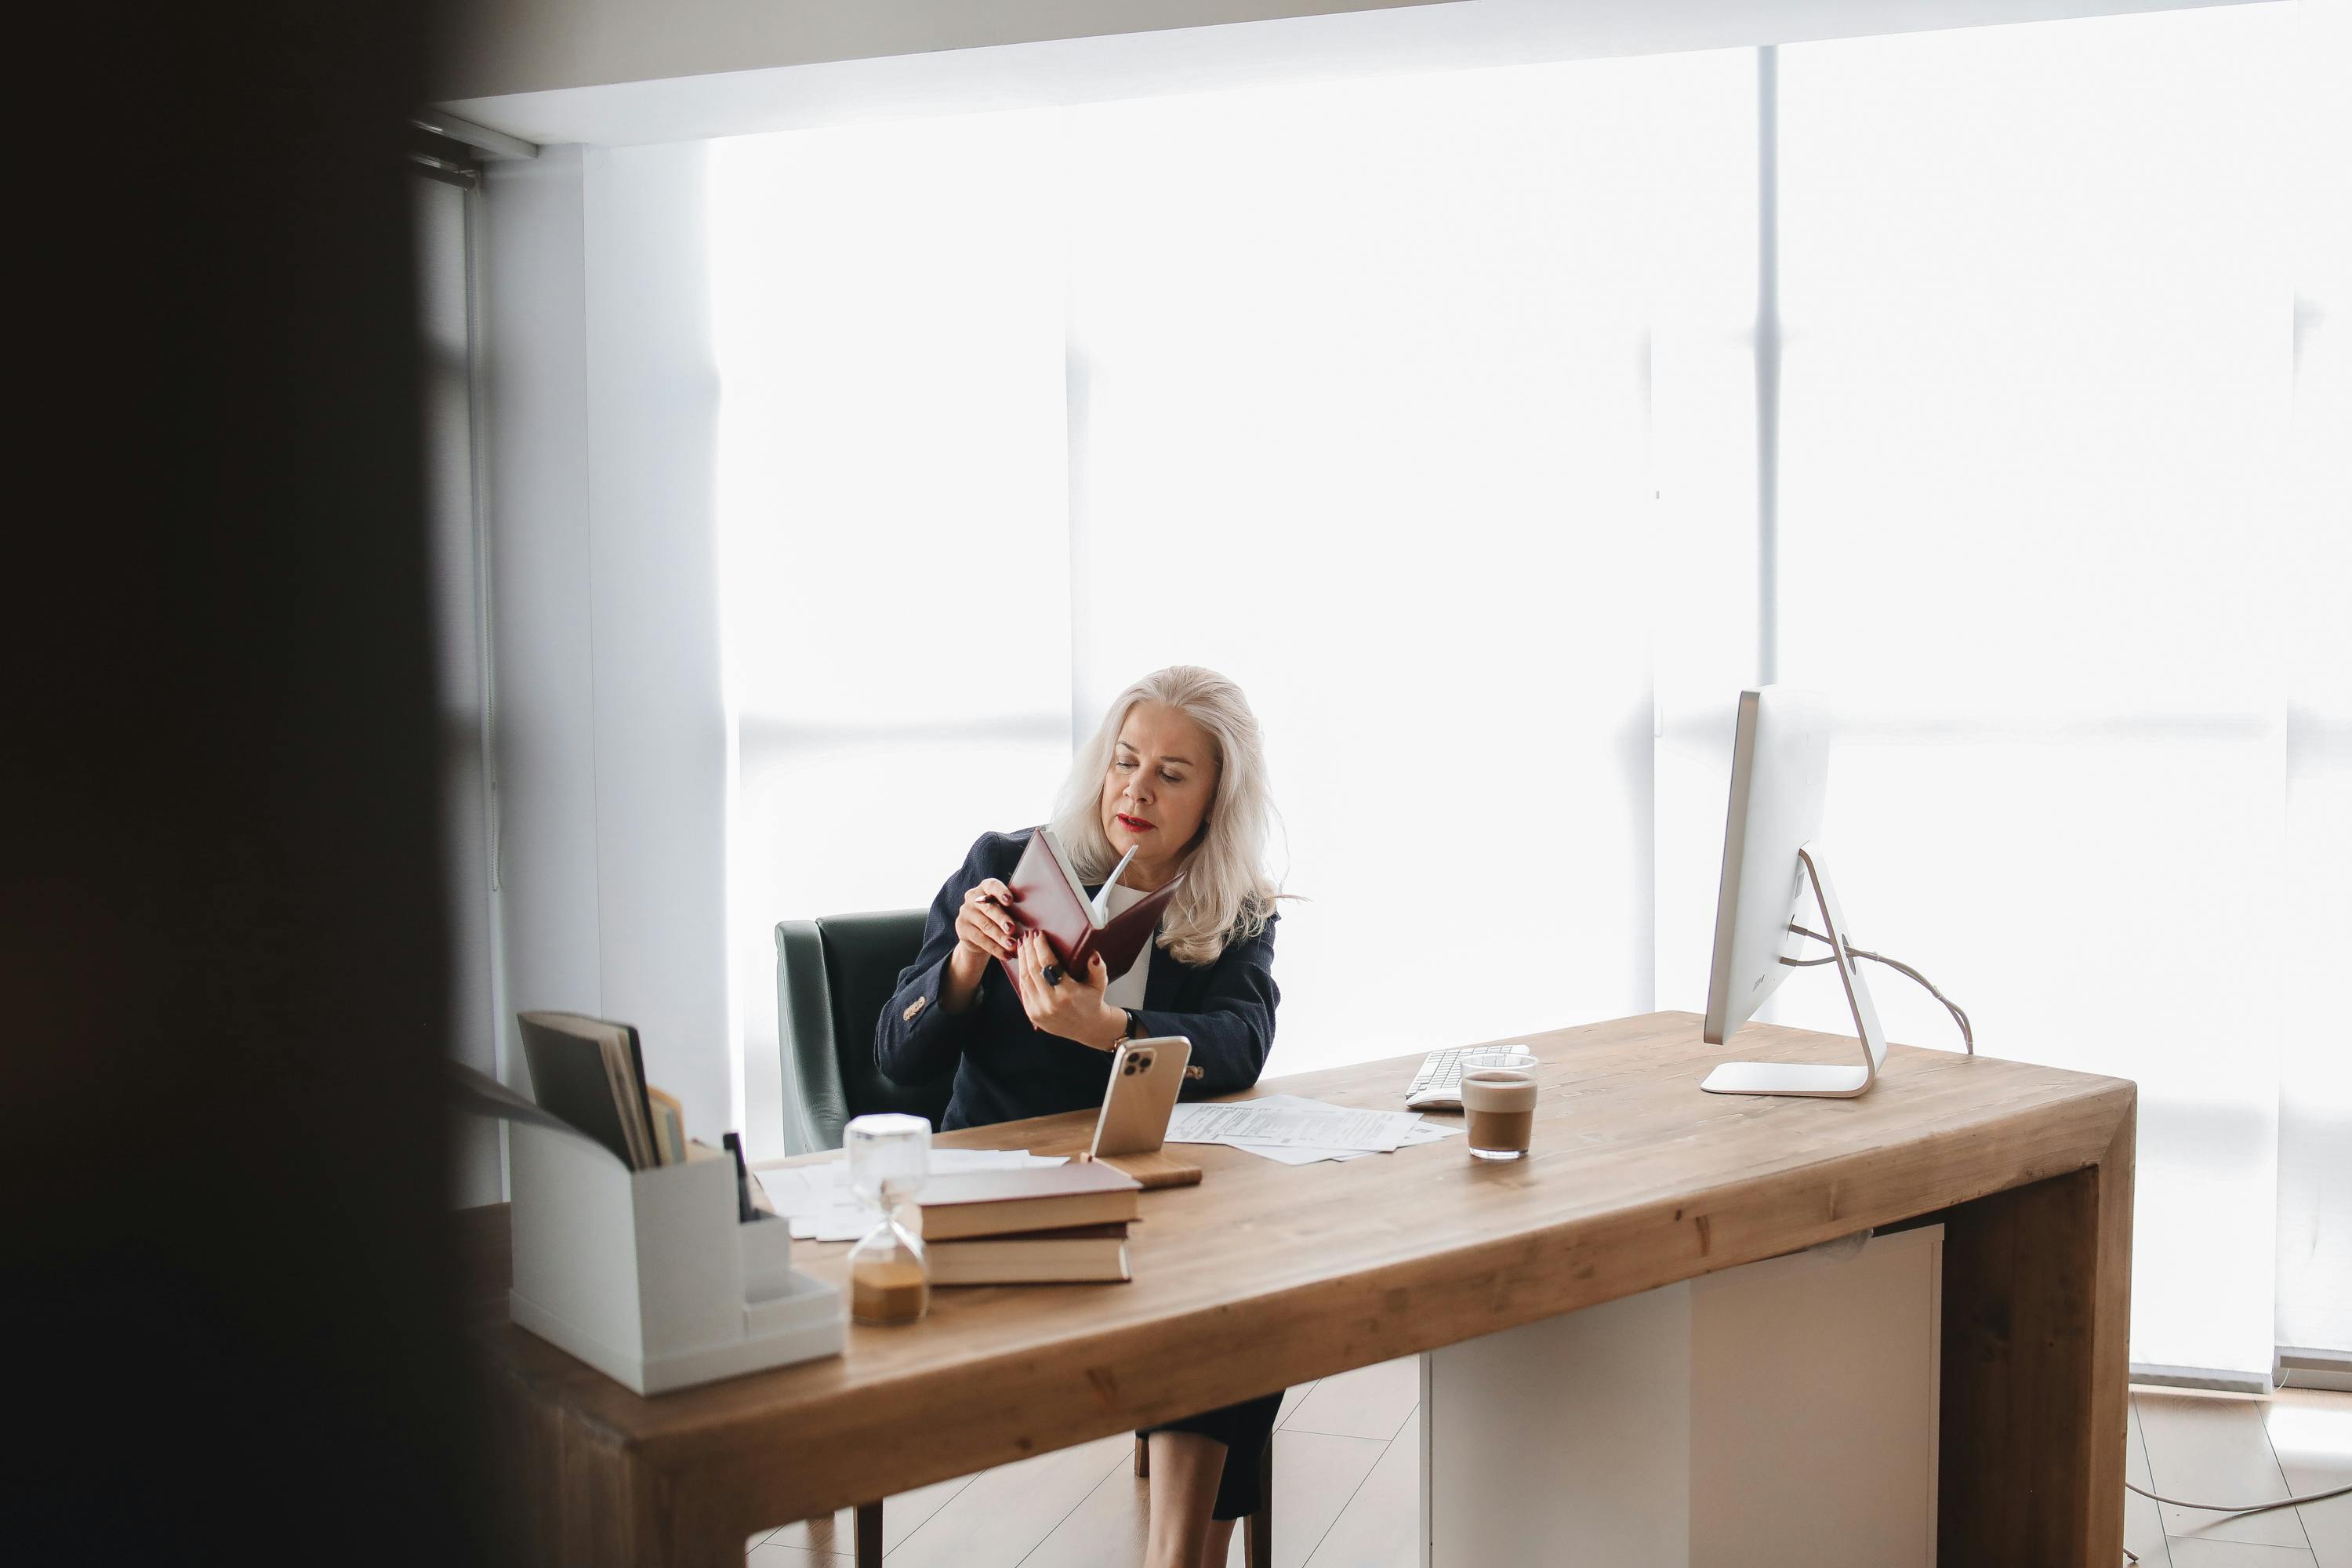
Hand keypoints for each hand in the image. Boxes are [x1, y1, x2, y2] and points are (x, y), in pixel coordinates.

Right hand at [953, 878, 1018, 964]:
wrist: (978, 935)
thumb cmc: (998, 917)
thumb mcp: (1004, 909)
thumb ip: (1014, 908)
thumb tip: (1035, 915)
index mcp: (985, 887)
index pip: (992, 886)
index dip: (1001, 892)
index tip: (1010, 900)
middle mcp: (973, 897)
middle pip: (989, 909)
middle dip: (1002, 919)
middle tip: (1012, 929)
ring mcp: (965, 912)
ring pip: (986, 926)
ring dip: (1001, 938)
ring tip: (1013, 946)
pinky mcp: (962, 928)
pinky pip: (980, 939)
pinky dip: (995, 949)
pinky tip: (1006, 955)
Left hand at [1012, 929, 1123, 1050]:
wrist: (1088, 1028)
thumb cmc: (1093, 1001)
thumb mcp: (1100, 983)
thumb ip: (1097, 967)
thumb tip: (1092, 953)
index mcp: (1067, 994)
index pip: (1048, 964)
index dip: (1041, 947)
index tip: (1038, 934)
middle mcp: (1051, 1002)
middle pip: (1033, 969)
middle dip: (1029, 949)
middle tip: (1027, 935)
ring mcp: (1039, 1010)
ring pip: (1025, 979)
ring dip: (1022, 959)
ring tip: (1023, 944)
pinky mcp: (1032, 1014)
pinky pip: (1023, 990)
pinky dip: (1022, 974)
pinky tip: (1023, 962)